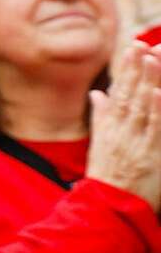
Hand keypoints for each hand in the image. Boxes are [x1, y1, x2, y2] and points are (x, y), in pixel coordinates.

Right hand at [87, 40, 160, 211]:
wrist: (108, 207)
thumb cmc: (106, 176)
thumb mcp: (99, 144)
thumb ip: (100, 116)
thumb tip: (97, 94)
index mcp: (109, 126)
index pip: (118, 91)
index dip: (126, 69)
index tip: (132, 48)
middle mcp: (120, 131)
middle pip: (130, 94)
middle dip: (137, 69)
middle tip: (143, 45)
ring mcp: (135, 142)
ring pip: (142, 107)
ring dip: (147, 82)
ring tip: (152, 59)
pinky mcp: (149, 155)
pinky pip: (153, 129)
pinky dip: (155, 110)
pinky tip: (157, 93)